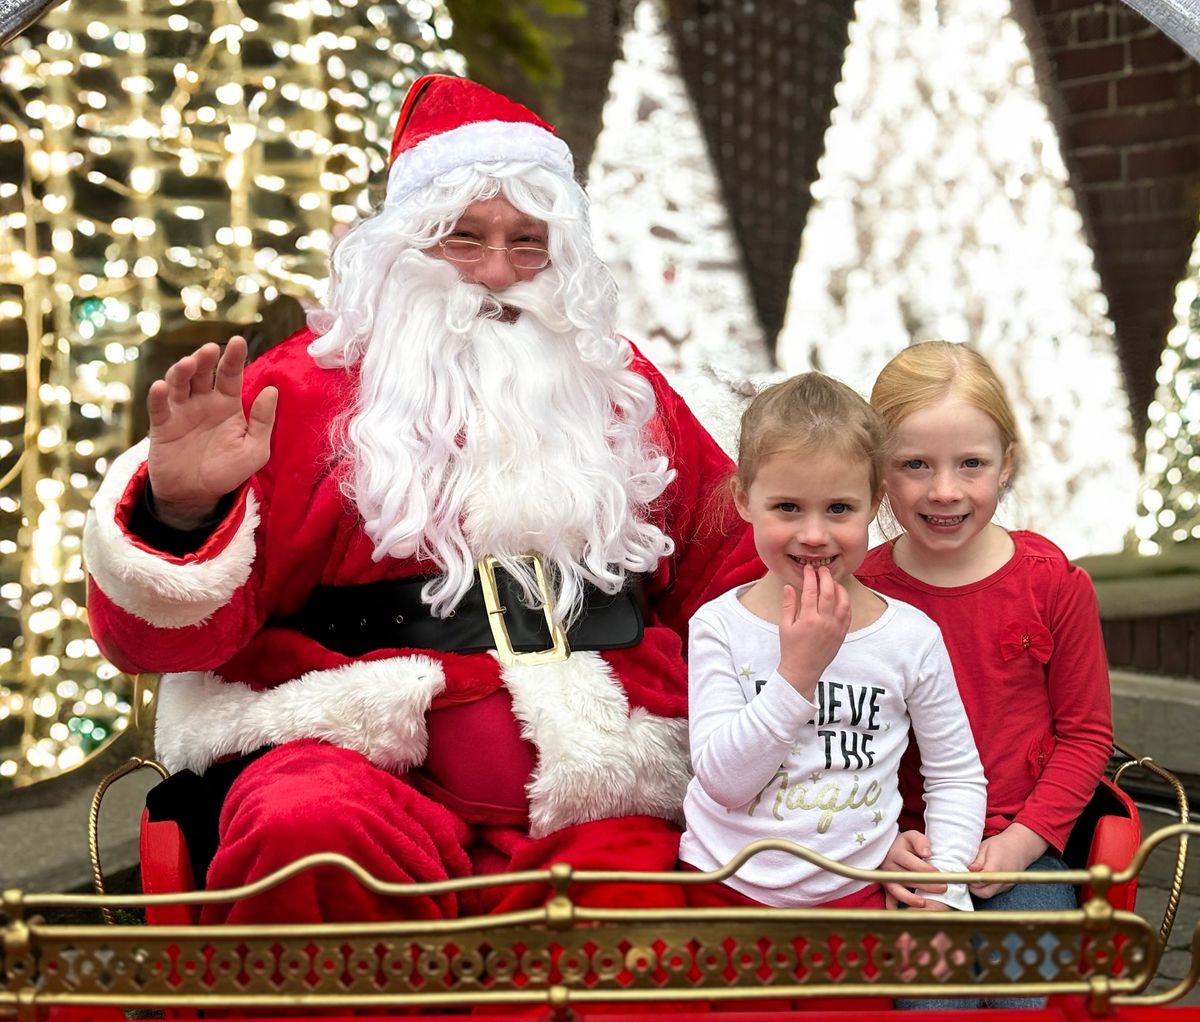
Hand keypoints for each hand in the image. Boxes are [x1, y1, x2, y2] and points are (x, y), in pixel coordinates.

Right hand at [146, 337, 277, 528]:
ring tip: (188, 364)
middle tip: (210, 350)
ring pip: (179, 383)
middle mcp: (203, 402)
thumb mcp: (255, 450)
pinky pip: (158, 407)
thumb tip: (272, 390)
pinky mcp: (162, 425)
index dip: (234, 358)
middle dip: (205, 358)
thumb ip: (263, 422)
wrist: (196, 496)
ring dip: (181, 371)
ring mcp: (181, 411)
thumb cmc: (228, 471)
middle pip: (202, 372)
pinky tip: (161, 388)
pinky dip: (157, 396)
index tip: (238, 341)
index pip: (230, 375)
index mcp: (227, 404)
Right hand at [776, 566, 850, 700]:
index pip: (811, 590)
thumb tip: (789, 586)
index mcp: (808, 619)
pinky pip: (848, 614)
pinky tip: (840, 597)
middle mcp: (824, 621)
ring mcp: (835, 628)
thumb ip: (789, 604)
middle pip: (829, 592)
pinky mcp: (842, 633)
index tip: (808, 568)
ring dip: (838, 588)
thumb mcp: (785, 626)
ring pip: (843, 601)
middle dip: (825, 577)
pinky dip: (846, 602)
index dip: (810, 576)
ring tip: (832, 581)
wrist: (803, 670)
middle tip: (821, 569)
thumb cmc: (791, 648)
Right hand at [881, 830, 948, 908]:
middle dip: (925, 885)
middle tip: (943, 888)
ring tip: (923, 903)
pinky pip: (889, 900)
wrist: (889, 849)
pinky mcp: (886, 888)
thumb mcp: (912, 836)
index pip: (911, 862)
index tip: (939, 873)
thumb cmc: (905, 844)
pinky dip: (895, 907)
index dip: (925, 869)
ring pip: (896, 890)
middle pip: (906, 878)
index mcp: (896, 853)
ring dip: (909, 898)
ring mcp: (886, 879)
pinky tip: (905, 913)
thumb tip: (927, 853)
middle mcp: (889, 867)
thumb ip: (921, 842)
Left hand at [968, 823, 1048, 897]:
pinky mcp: (1008, 887)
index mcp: (996, 866)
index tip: (963, 874)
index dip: (969, 880)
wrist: (1020, 847)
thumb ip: (977, 860)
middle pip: (984, 893)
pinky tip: (983, 879)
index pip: (980, 880)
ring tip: (974, 877)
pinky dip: (986, 888)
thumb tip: (969, 871)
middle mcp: (1003, 878)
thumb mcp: (985, 847)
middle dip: (973, 888)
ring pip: (989, 894)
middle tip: (967, 878)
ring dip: (979, 889)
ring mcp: (1007, 884)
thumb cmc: (1000, 845)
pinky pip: (994, 892)